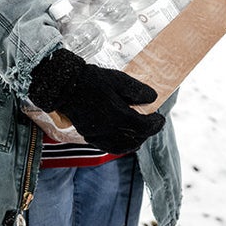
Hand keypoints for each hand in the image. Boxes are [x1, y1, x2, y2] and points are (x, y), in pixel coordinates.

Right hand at [28, 47, 164, 152]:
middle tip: (153, 125)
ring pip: (122, 146)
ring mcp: (98, 134)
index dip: (156, 124)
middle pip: (135, 138)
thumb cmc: (91, 79)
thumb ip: (136, 89)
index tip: (161, 118)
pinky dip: (120, 146)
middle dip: (147, 132)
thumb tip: (153, 98)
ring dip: (135, 142)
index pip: (144, 126)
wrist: (64, 85)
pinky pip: (108, 147)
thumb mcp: (117, 78)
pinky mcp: (88, 135)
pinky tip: (122, 141)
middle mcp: (109, 128)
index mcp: (118, 113)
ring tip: (140, 135)